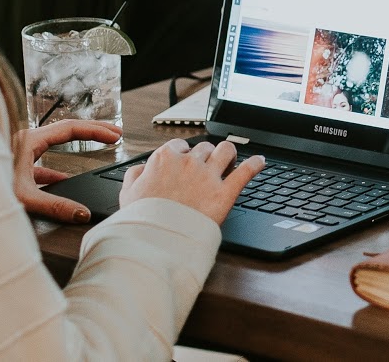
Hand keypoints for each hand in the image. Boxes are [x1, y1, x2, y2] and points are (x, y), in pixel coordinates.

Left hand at [13, 120, 122, 223]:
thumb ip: (55, 206)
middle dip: (93, 130)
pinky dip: (58, 167)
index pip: (70, 128)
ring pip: (55, 143)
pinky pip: (43, 160)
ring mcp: (21, 152)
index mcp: (29, 140)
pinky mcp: (16, 166)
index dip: (96, 131)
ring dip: (78, 145)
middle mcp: (25, 141)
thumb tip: (82, 213)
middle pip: (66, 130)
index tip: (114, 136)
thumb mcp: (25, 197)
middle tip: (115, 133)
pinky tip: (64, 180)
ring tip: (97, 147)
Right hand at [119, 138, 263, 223]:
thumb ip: (135, 175)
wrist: (156, 241)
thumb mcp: (127, 194)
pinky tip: (260, 161)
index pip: (180, 146)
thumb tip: (142, 168)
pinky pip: (246, 171)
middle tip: (208, 168)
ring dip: (229, 154)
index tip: (187, 163)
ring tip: (231, 161)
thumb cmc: (142, 220)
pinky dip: (255, 164)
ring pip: (226, 150)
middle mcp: (189, 162)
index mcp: (165, 159)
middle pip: (204, 148)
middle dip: (207, 156)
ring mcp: (208, 176)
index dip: (185, 155)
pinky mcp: (225, 193)